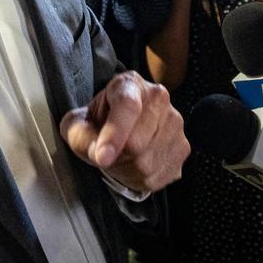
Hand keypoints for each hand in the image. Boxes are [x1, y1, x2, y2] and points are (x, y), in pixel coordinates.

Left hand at [59, 71, 188, 192]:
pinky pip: (159, 176)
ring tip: (122, 156)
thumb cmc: (100, 122)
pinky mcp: (184, 147)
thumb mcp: (78, 123)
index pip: (127, 106)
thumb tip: (99, 152)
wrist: (124, 127)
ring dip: (127, 170)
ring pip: (147, 164)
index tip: (102, 157)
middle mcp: (158, 98)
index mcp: (129, 84)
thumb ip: (81, 135)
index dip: (114, 134)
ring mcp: (175, 123)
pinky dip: (141, 178)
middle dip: (115, 157)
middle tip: (107, 152)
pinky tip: (135, 164)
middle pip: (136, 143)